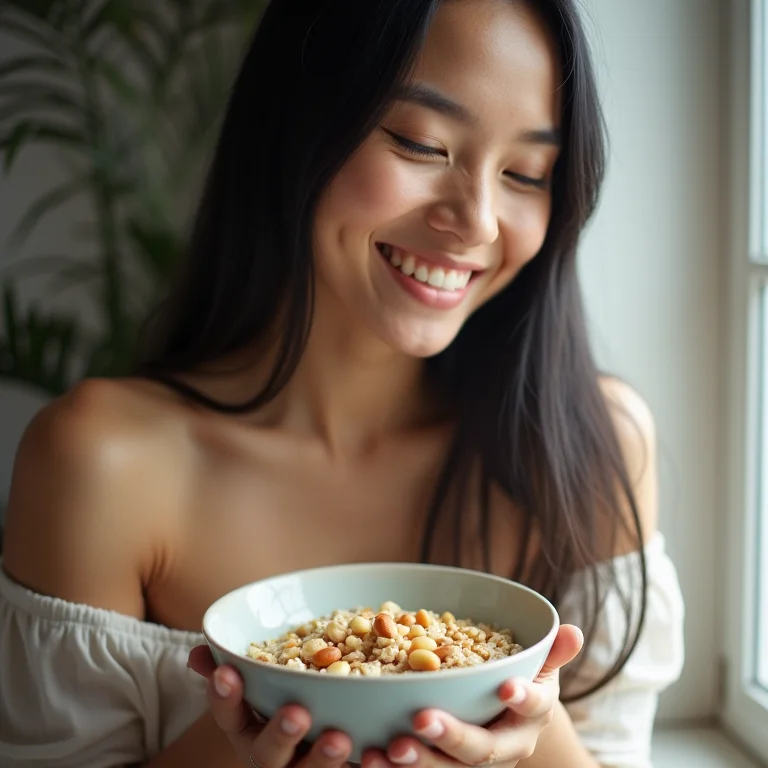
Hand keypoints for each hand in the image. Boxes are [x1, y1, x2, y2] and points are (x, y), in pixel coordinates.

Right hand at [188, 645, 352, 767]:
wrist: (317, 739)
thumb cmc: (287, 699)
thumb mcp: (263, 684)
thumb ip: (241, 666)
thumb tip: (199, 652)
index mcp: (249, 729)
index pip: (228, 715)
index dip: (224, 697)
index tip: (226, 672)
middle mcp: (273, 757)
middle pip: (268, 755)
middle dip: (280, 735)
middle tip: (296, 713)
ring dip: (323, 760)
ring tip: (339, 738)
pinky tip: (381, 752)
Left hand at [363, 624, 582, 767]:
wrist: (507, 721)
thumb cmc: (520, 682)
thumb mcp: (538, 665)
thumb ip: (551, 651)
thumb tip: (573, 630)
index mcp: (532, 714)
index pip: (534, 706)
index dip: (523, 698)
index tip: (506, 686)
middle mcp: (506, 745)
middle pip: (482, 749)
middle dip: (452, 737)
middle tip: (421, 720)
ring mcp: (473, 764)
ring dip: (416, 763)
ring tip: (385, 750)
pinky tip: (367, 756)